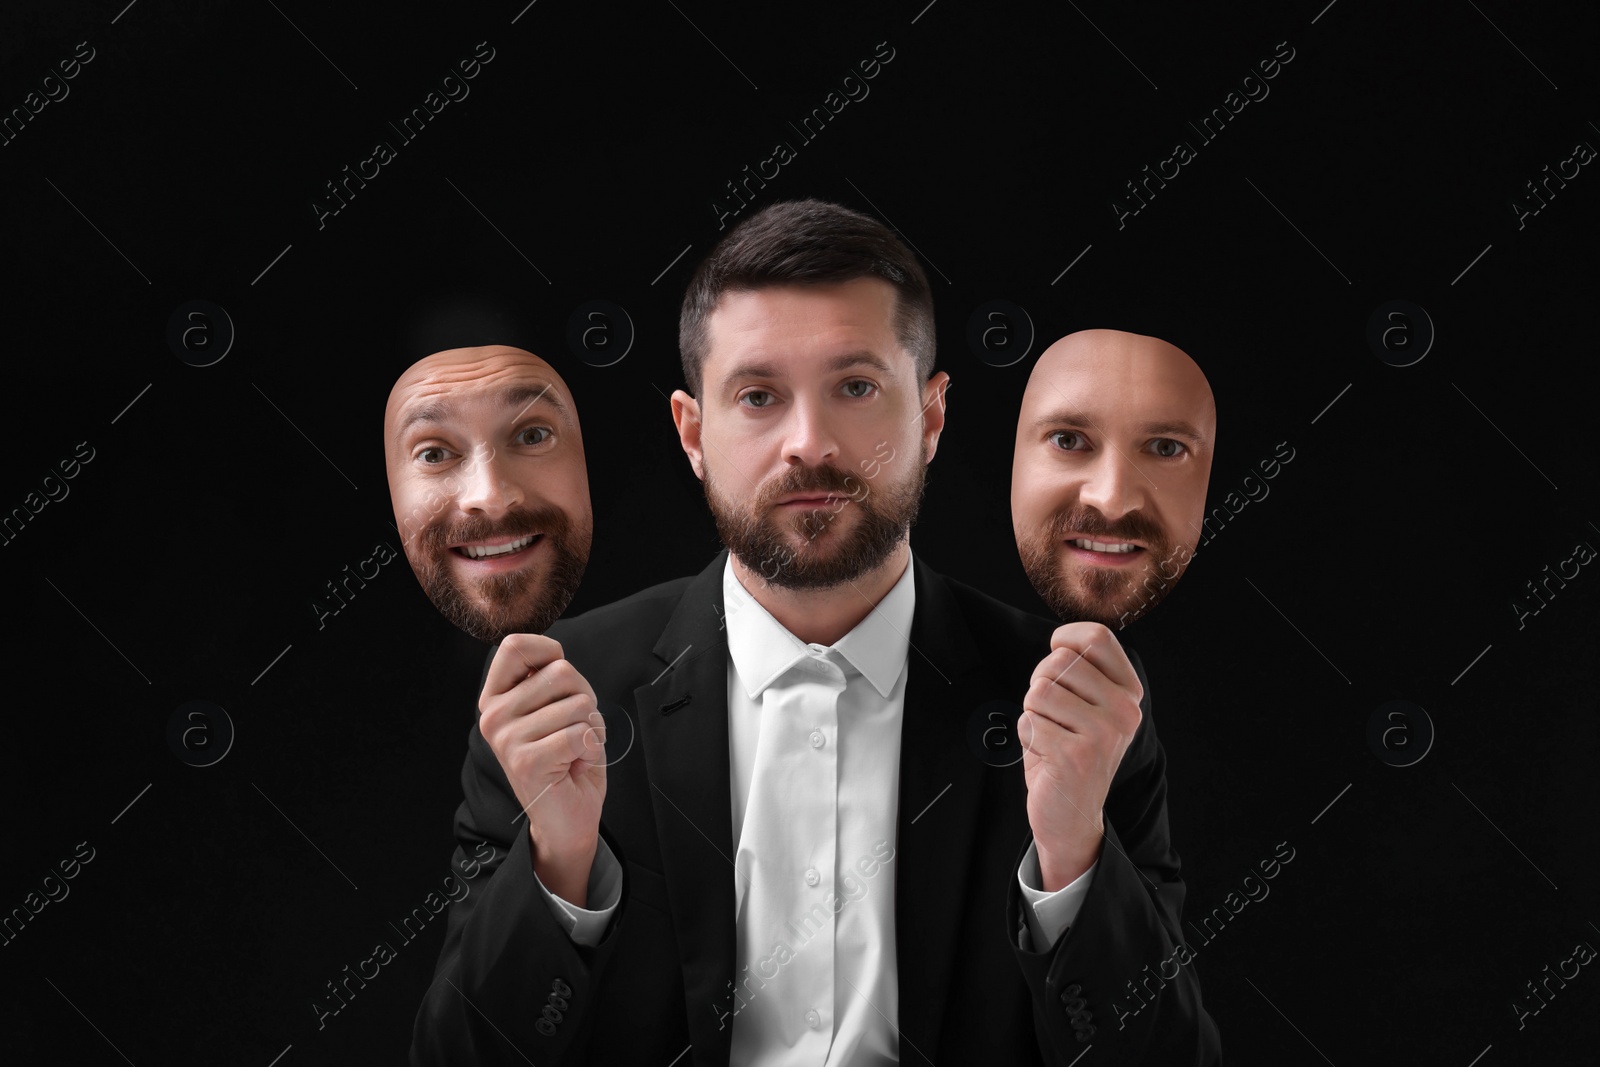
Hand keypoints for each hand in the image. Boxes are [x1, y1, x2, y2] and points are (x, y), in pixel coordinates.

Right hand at [479, 634, 605, 904]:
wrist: (567, 820)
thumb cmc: (567, 759)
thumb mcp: (553, 709)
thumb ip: (547, 680)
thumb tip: (555, 656)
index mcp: (495, 698)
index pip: (514, 646)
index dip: (550, 651)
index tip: (562, 678)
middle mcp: (493, 716)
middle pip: (561, 672)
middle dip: (585, 698)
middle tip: (574, 728)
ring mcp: (506, 739)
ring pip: (578, 704)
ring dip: (591, 728)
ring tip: (574, 750)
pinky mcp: (526, 762)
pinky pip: (580, 734)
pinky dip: (591, 749)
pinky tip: (575, 765)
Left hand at [1018, 622, 1142, 891]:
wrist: (1071, 816)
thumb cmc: (1069, 750)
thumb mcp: (1085, 705)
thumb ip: (1079, 671)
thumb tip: (1060, 640)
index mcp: (1129, 692)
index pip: (1096, 637)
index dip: (1064, 640)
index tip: (1058, 660)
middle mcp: (1124, 710)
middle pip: (1057, 662)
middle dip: (1040, 686)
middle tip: (1053, 717)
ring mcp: (1104, 733)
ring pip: (1038, 692)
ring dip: (1033, 715)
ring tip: (1051, 737)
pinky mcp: (1076, 755)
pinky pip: (1028, 722)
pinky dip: (1027, 738)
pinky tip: (1047, 757)